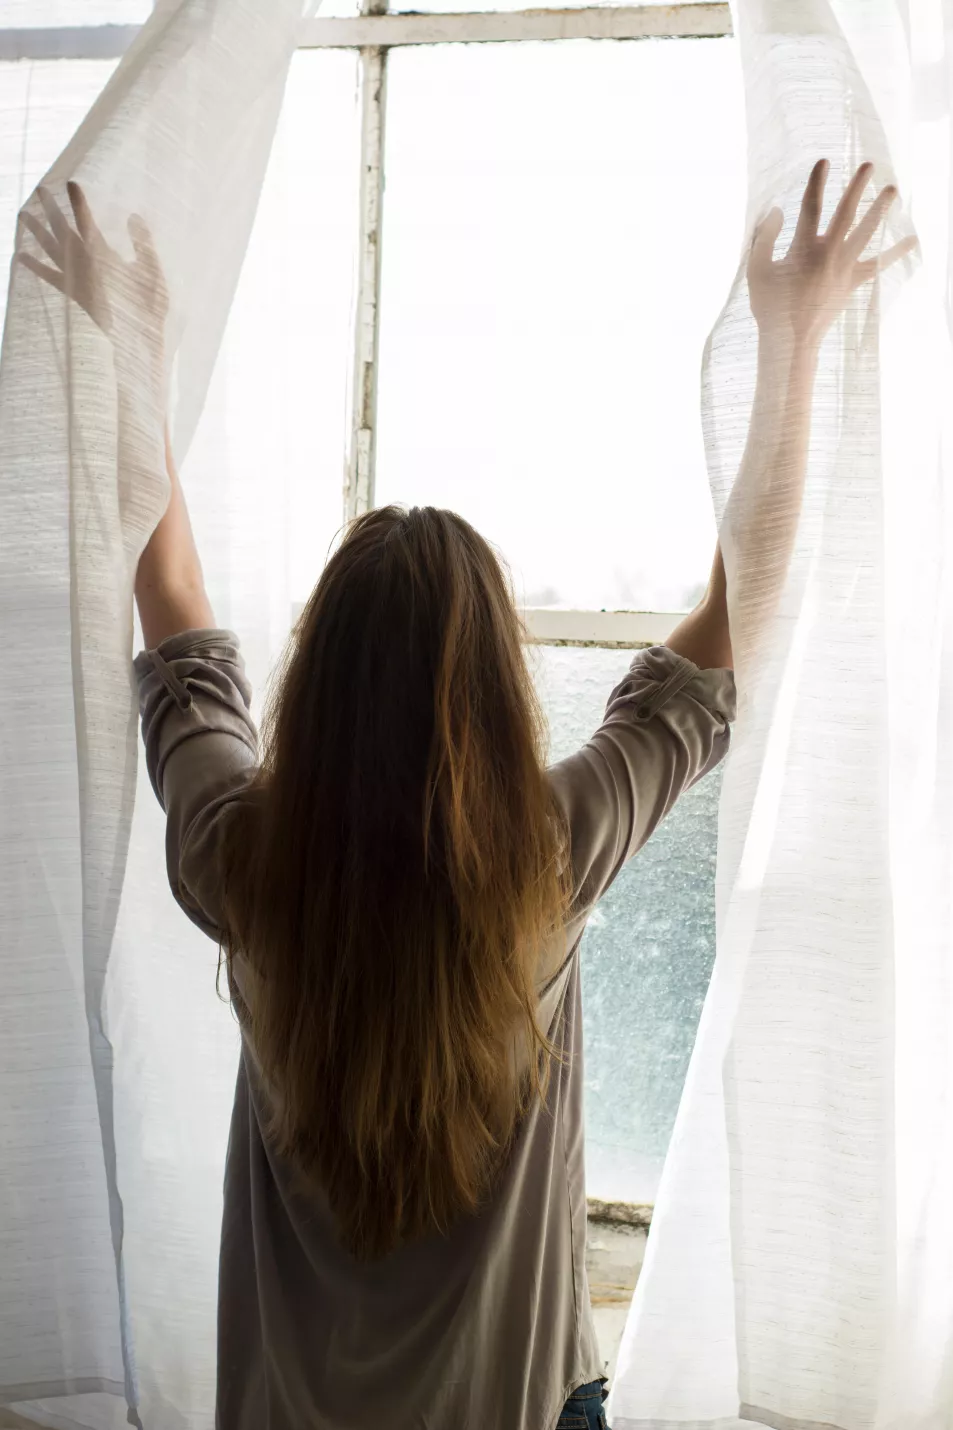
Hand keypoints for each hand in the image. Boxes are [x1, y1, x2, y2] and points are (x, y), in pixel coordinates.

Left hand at [18, 182, 167, 374]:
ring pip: (50, 250)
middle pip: (62, 230)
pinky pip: (49, 277)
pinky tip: (21, 256)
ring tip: (22, 214)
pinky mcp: (72, 295)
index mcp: (103, 257)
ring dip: (36, 231)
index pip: (87, 222)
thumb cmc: (149, 308)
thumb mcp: (154, 273)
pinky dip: (35, 267)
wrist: (136, 342)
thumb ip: (144, 244)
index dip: (79, 202)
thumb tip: (133, 216)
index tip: (71, 183)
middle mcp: (83, 265)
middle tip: (40, 189)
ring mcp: (75, 280)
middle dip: (51, 209)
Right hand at [748, 160, 916, 344]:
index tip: (824, 162)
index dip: (817, 183)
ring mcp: (843, 268)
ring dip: (880, 209)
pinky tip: (912, 239)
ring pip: (867, 233)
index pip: (810, 207)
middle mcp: (828, 254)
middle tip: (869, 165)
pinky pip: (878, 265)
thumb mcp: (757, 270)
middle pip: (846, 213)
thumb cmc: (769, 306)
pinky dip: (895, 252)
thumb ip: (764, 237)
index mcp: (803, 249)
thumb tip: (776, 210)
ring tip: (894, 190)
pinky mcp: (853, 283)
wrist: (790, 341)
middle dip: (857, 187)